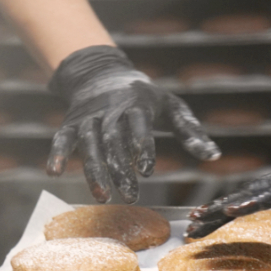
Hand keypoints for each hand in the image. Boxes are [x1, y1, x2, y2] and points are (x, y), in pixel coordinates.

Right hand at [47, 45, 220, 201]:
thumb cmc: (145, 97)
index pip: (139, 126)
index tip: (147, 171)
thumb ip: (191, 132)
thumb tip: (215, 156)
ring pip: (90, 144)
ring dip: (93, 170)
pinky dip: (57, 153)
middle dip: (121, 169)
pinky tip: (54, 173)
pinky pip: (62, 139)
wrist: (102, 73)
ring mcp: (88, 117)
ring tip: (102, 196)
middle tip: (131, 196)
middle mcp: (110, 110)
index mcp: (136, 104)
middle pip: (114, 141)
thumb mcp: (171, 107)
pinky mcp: (72, 124)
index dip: (142, 147)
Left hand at [186, 72, 270, 243]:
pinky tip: (236, 208)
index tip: (206, 226)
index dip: (231, 211)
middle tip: (189, 231)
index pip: (259, 198)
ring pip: (259, 193)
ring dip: (229, 208)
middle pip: (250, 196)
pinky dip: (257, 200)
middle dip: (217, 214)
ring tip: (202, 221)